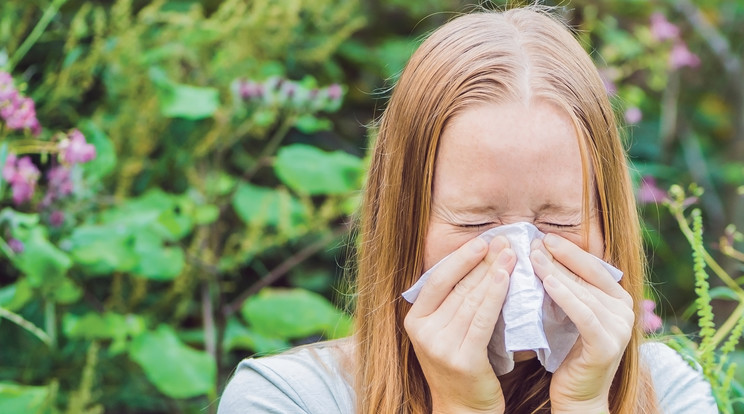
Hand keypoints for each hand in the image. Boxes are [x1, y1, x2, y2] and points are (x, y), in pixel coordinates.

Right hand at [404, 236, 515, 413]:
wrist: (464, 409)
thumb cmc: (460, 365)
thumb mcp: (446, 332)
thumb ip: (452, 304)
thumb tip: (475, 263)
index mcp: (414, 320)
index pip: (437, 280)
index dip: (460, 259)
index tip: (481, 241)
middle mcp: (423, 332)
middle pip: (458, 288)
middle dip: (483, 261)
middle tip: (504, 241)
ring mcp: (441, 346)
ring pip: (471, 300)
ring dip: (493, 273)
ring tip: (510, 254)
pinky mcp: (462, 359)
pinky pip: (482, 319)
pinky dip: (495, 295)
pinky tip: (505, 278)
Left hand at [530, 234, 633, 412]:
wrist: (576, 395)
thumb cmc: (566, 351)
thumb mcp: (568, 313)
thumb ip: (567, 287)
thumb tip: (542, 252)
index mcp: (618, 298)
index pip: (592, 266)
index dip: (569, 250)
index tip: (544, 236)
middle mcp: (625, 310)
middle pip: (587, 276)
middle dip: (559, 257)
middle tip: (533, 241)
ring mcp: (620, 328)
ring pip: (583, 292)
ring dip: (556, 272)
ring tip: (533, 257)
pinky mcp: (607, 345)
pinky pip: (583, 314)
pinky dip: (565, 296)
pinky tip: (547, 282)